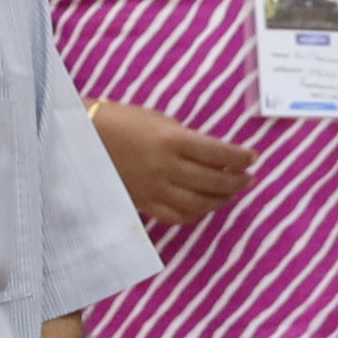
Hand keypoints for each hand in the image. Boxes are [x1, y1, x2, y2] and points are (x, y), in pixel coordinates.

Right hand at [92, 98, 256, 233]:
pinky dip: (196, 213)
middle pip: (214, 180)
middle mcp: (167, 167)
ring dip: (221, 198)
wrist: (83, 138)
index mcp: (172, 140)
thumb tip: (216, 156)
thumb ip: (188, 140)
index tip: (253, 157)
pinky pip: (177, 216)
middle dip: (237, 181)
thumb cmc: (123, 121)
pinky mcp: (144, 204)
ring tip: (232, 192)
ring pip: (199, 202)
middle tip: (249, 178)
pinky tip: (205, 205)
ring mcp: (155, 189)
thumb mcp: (160, 121)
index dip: (240, 157)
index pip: (218, 152)